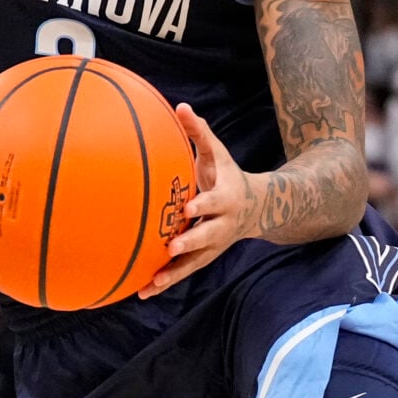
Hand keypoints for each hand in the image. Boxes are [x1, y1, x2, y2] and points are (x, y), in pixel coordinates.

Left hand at [140, 105, 257, 297]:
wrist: (256, 208)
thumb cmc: (226, 175)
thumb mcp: (217, 153)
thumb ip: (200, 132)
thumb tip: (181, 106)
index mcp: (226, 198)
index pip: (215, 202)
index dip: (204, 204)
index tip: (189, 206)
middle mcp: (222, 225)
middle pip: (207, 236)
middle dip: (191, 242)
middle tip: (172, 247)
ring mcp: (213, 245)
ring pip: (194, 262)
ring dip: (174, 273)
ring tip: (152, 283)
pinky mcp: (204, 257)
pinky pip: (184, 272)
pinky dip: (165, 282)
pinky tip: (142, 291)